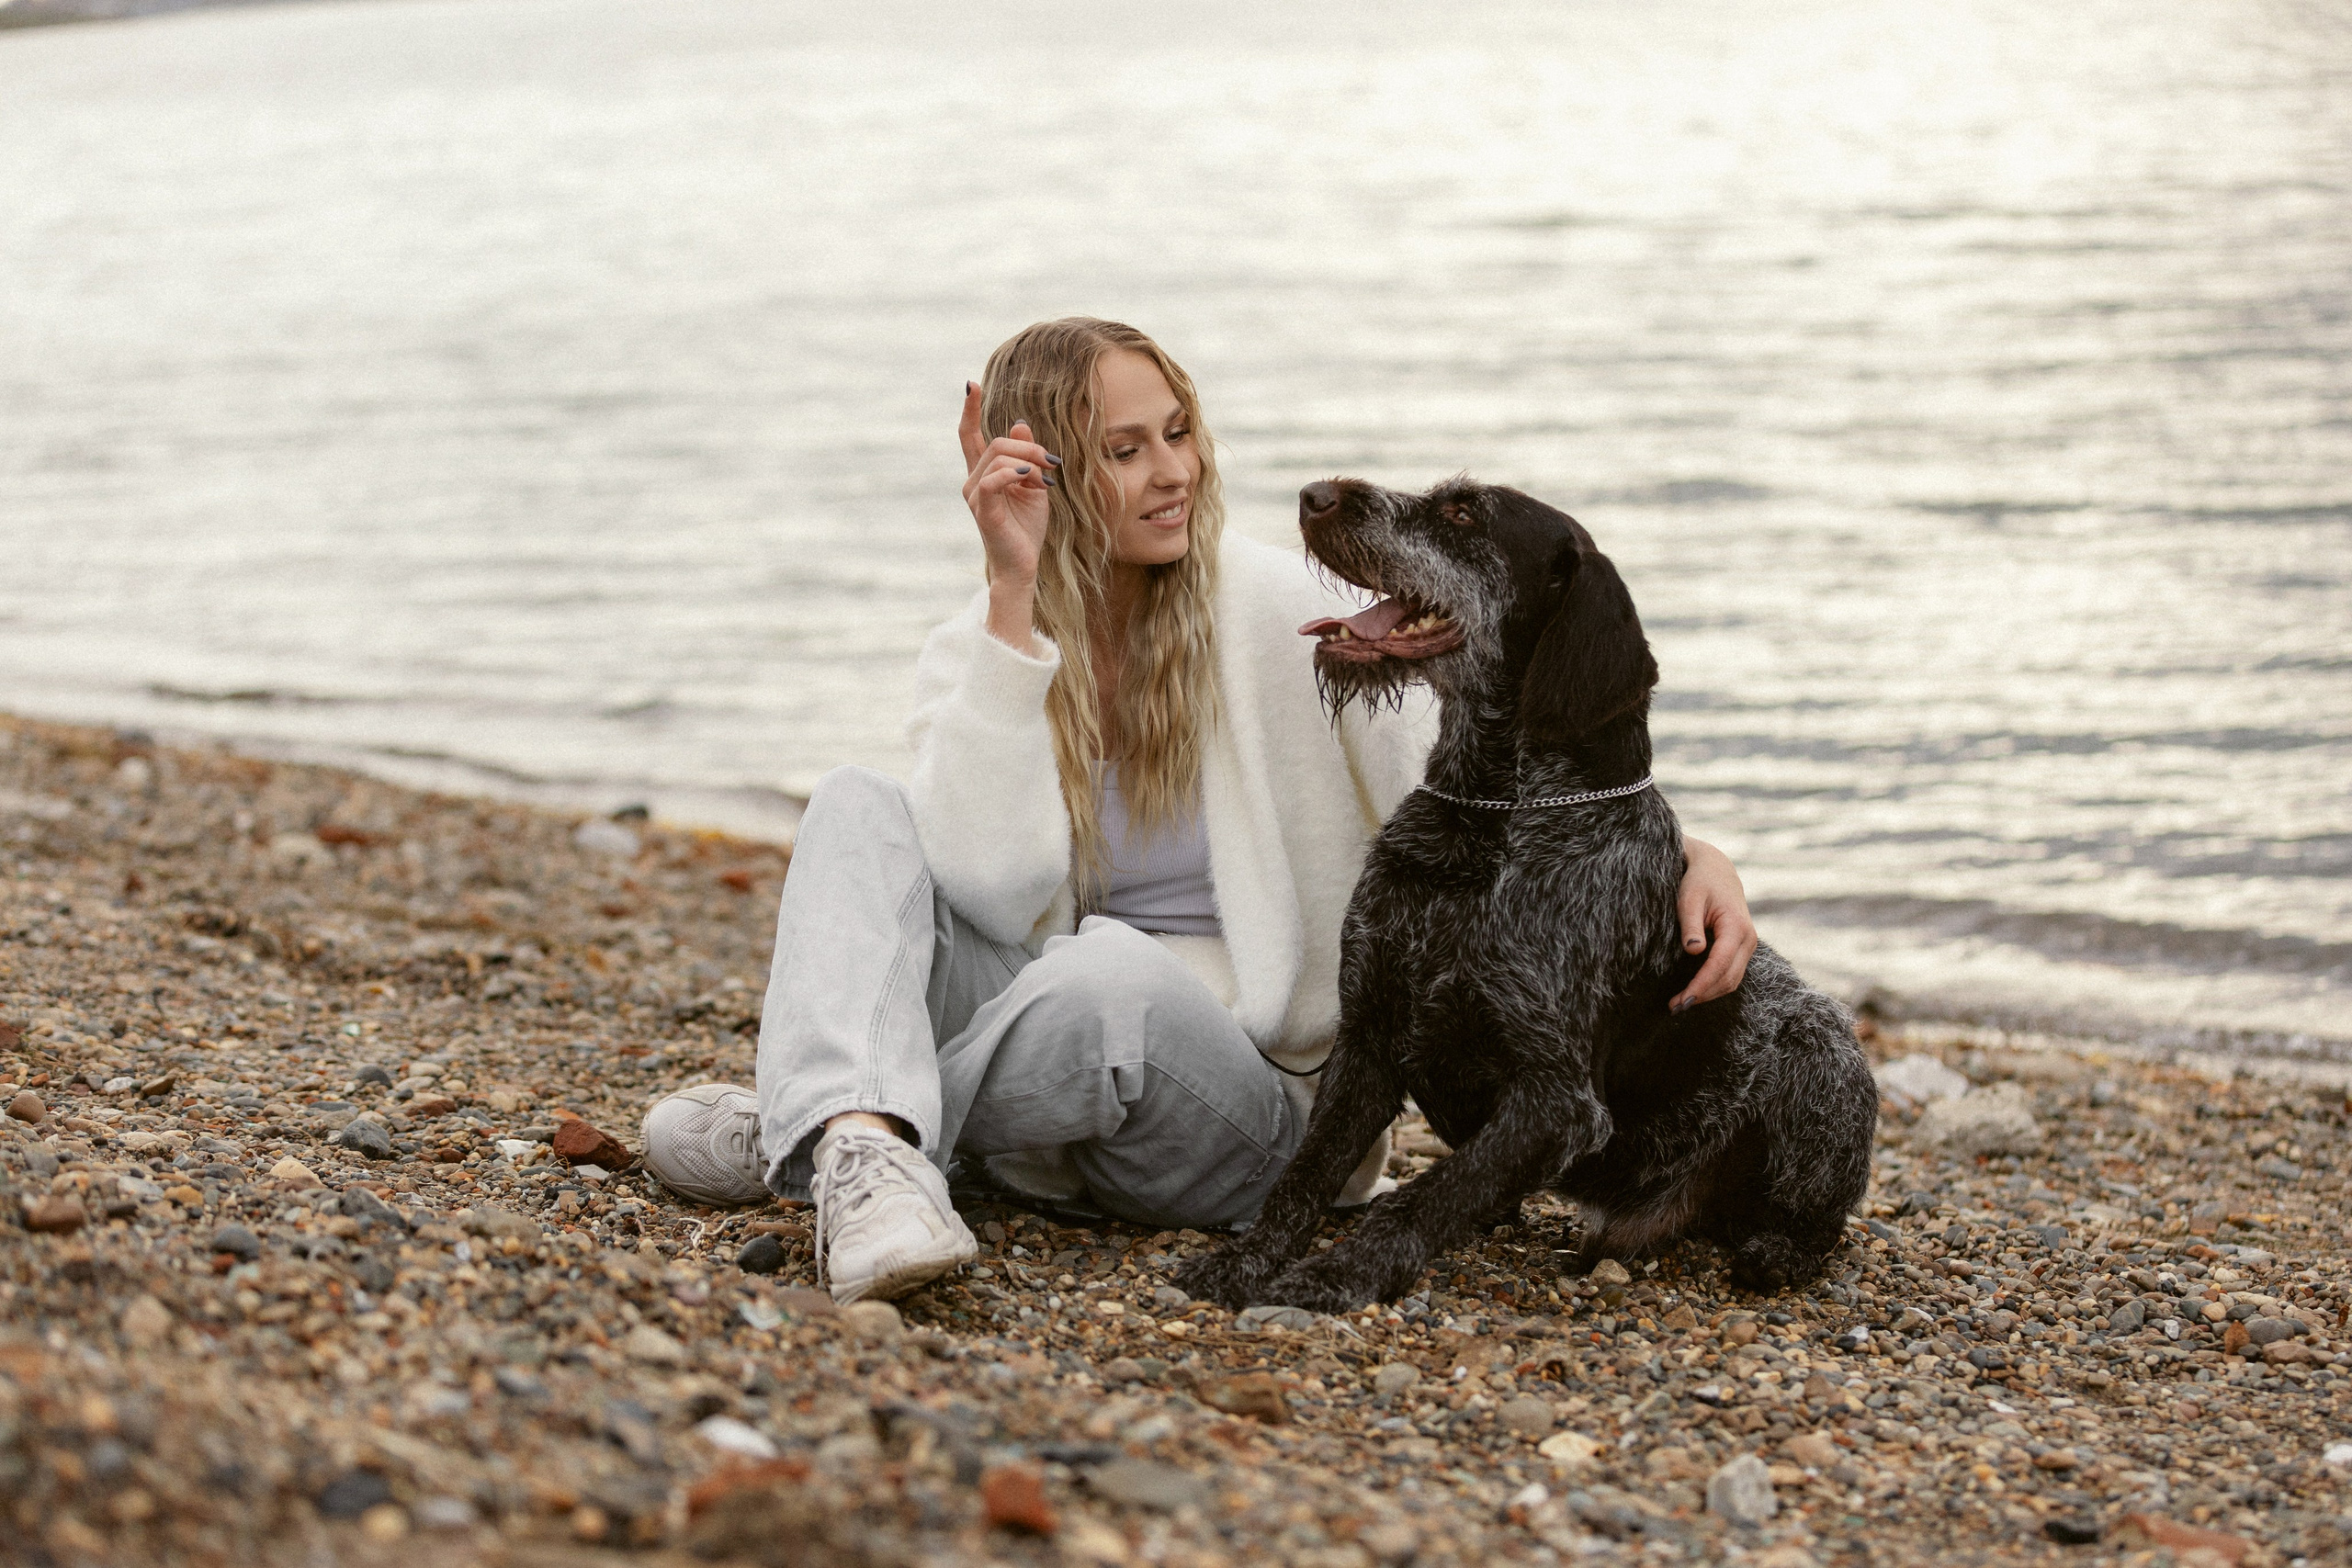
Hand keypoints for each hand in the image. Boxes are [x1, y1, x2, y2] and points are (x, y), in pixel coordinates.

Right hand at [957, 382, 1057, 589]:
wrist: (1023, 566)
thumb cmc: (1027, 529)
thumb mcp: (1033, 486)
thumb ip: (1026, 457)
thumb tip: (1020, 424)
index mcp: (983, 474)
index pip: (969, 436)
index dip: (969, 410)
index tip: (971, 385)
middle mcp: (973, 481)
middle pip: (997, 443)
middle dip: (1030, 447)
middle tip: (1053, 463)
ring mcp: (975, 495)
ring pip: (999, 456)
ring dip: (1030, 461)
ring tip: (1047, 479)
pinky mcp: (982, 509)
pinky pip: (993, 479)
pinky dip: (1014, 473)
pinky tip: (1030, 478)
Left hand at [1671, 836, 1755, 1011]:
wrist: (1716, 870)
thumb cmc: (1699, 882)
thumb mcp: (1689, 898)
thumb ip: (1691, 925)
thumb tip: (1693, 951)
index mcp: (1737, 926)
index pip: (1720, 964)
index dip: (1702, 985)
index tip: (1682, 1000)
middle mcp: (1748, 939)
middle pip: (1729, 978)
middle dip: (1703, 995)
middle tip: (1674, 1007)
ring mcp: (1747, 945)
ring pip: (1732, 981)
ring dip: (1708, 995)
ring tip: (1680, 1003)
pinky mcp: (1740, 949)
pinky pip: (1731, 974)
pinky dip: (1713, 986)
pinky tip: (1693, 991)